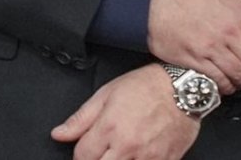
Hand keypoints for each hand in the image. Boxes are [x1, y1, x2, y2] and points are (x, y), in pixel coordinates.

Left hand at [51, 63, 198, 159]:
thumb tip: (59, 134)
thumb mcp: (106, 94)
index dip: (80, 154)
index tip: (85, 150)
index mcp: (109, 127)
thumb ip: (80, 118)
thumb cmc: (145, 87)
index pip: (82, 156)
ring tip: (118, 152)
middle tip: (101, 152)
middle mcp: (127, 146)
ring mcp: (146, 158)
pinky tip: (135, 156)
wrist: (181, 88)